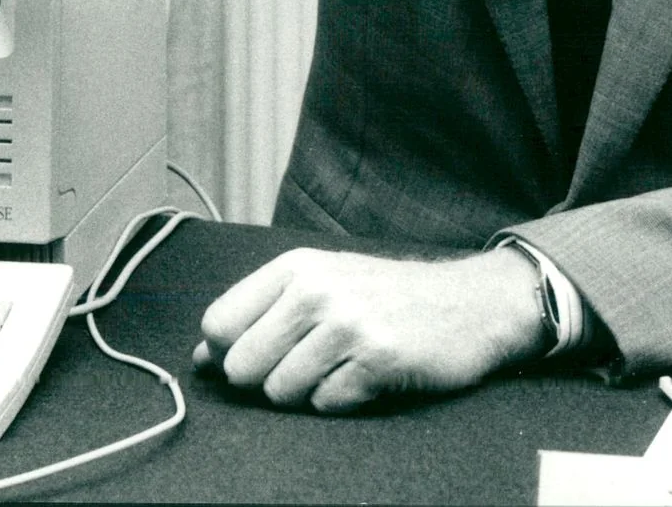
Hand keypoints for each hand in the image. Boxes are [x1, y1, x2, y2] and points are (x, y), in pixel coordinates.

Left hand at [192, 247, 548, 412]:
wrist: (470, 304)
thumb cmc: (389, 297)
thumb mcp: (321, 286)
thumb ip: (258, 315)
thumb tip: (201, 354)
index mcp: (295, 267)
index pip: (218, 323)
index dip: (230, 351)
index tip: (259, 351)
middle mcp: (316, 288)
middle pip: (241, 366)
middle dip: (267, 378)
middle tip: (308, 362)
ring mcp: (347, 322)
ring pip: (280, 391)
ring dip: (307, 391)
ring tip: (340, 366)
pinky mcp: (376, 358)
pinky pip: (326, 404)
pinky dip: (342, 399)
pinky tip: (366, 376)